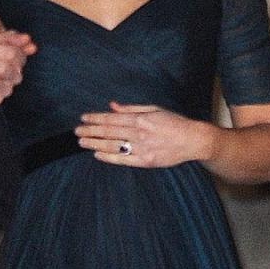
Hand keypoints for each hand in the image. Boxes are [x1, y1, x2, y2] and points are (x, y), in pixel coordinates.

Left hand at [75, 100, 212, 166]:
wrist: (193, 140)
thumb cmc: (174, 122)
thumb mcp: (153, 109)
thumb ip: (131, 109)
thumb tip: (112, 106)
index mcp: (141, 119)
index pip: (112, 119)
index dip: (96, 118)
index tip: (84, 118)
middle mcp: (140, 133)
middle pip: (109, 132)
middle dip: (91, 131)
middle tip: (77, 131)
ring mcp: (142, 148)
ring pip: (113, 145)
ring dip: (95, 143)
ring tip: (82, 142)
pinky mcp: (145, 161)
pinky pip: (123, 159)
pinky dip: (109, 157)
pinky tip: (97, 154)